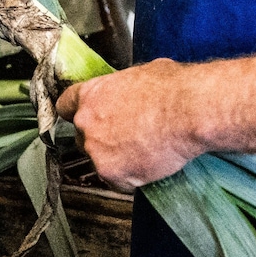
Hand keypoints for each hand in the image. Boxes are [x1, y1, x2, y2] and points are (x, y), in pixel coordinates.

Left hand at [55, 59, 207, 189]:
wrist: (189, 112)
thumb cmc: (172, 90)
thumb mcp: (139, 75)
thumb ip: (121, 89)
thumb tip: (127, 92)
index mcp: (90, 95)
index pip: (65, 106)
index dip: (79, 113)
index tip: (89, 119)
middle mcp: (86, 123)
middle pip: (82, 137)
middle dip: (101, 139)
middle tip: (128, 137)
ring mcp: (97, 151)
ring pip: (99, 161)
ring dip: (117, 159)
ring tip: (144, 150)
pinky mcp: (112, 173)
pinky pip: (118, 181)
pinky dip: (132, 177)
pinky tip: (149, 163)